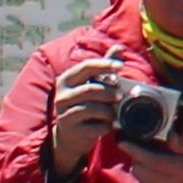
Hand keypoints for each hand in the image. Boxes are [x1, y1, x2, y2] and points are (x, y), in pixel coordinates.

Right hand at [40, 60, 124, 174]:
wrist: (72, 135)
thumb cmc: (85, 104)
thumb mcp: (92, 84)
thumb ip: (104, 67)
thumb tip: (119, 47)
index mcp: (66, 80)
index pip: (86, 66)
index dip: (105, 65)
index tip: (121, 66)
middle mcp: (61, 96)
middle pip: (91, 89)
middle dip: (110, 92)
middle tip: (121, 96)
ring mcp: (63, 113)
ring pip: (92, 108)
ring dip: (109, 111)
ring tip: (114, 113)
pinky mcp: (70, 129)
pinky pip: (95, 126)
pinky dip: (106, 126)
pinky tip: (108, 126)